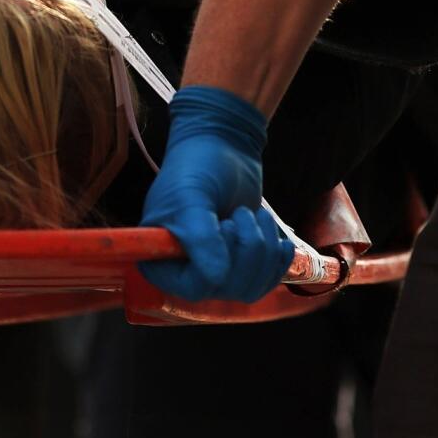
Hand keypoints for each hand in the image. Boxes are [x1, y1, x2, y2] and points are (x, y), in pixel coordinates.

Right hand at [138, 86, 292, 301]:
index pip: (194, 288)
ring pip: (250, 288)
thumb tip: (217, 279)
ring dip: (262, 249)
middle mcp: (186, 273)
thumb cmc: (194, 168)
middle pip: (227, 290)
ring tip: (254, 216)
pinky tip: (273, 235)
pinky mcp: (243, 265)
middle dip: (245, 249)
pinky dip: (276, 258)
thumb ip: (200, 239)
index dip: (216, 265)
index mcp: (161, 261)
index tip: (222, 226)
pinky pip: (267, 281)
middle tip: (240, 215)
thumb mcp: (191, 199)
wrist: (221, 147)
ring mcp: (217, 271)